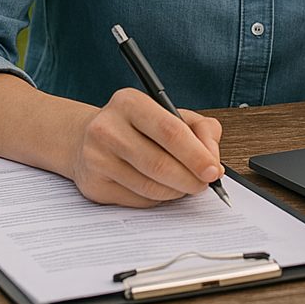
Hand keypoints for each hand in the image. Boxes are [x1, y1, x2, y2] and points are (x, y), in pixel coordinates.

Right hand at [69, 88, 224, 206]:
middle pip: (159, 163)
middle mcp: (107, 128)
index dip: (196, 154)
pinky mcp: (94, 185)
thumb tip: (213, 161)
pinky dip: (158, 199)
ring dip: (176, 191)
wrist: (91, 139)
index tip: (213, 170)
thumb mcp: (171, 114)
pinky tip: (161, 187)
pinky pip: (138, 201)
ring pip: (150, 187)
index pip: (169, 131)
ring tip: (185, 185)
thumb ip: (201, 129)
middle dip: (190, 179)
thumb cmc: (140, 127)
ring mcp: (96, 158)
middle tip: (204, 184)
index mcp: (129, 102)